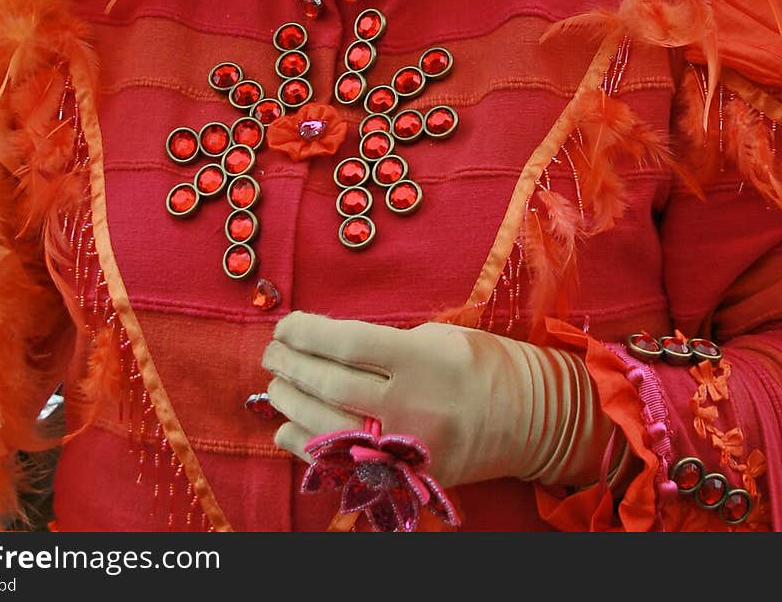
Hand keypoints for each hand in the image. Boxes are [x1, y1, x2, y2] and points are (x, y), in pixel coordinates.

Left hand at [262, 311, 613, 487]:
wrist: (530, 420)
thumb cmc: (481, 365)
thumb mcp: (438, 336)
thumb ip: (385, 342)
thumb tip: (325, 344)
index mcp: (422, 359)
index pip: (348, 343)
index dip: (307, 332)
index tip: (286, 323)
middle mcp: (412, 405)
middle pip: (332, 384)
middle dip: (292, 365)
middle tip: (271, 350)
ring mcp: (407, 448)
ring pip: (329, 425)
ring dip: (291, 402)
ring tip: (275, 383)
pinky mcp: (406, 478)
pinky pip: (342, 465)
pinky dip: (306, 446)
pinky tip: (286, 427)